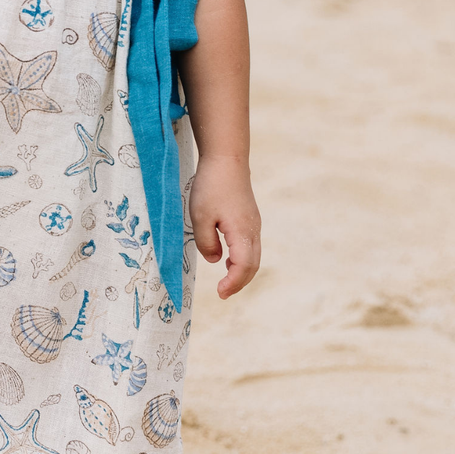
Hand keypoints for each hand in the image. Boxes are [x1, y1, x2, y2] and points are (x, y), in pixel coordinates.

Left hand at [189, 157, 260, 298]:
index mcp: (242, 232)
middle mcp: (253, 230)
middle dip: (239, 283)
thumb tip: (215, 260)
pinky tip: (228, 261)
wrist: (227, 159)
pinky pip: (250, 246)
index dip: (233, 283)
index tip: (220, 293)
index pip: (244, 266)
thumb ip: (206, 242)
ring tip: (225, 283)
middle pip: (253, 265)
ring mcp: (253, 224)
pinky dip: (243, 260)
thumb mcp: (200, 216)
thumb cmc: (211, 186)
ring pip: (254, 256)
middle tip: (223, 294)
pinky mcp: (250, 218)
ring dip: (242, 272)